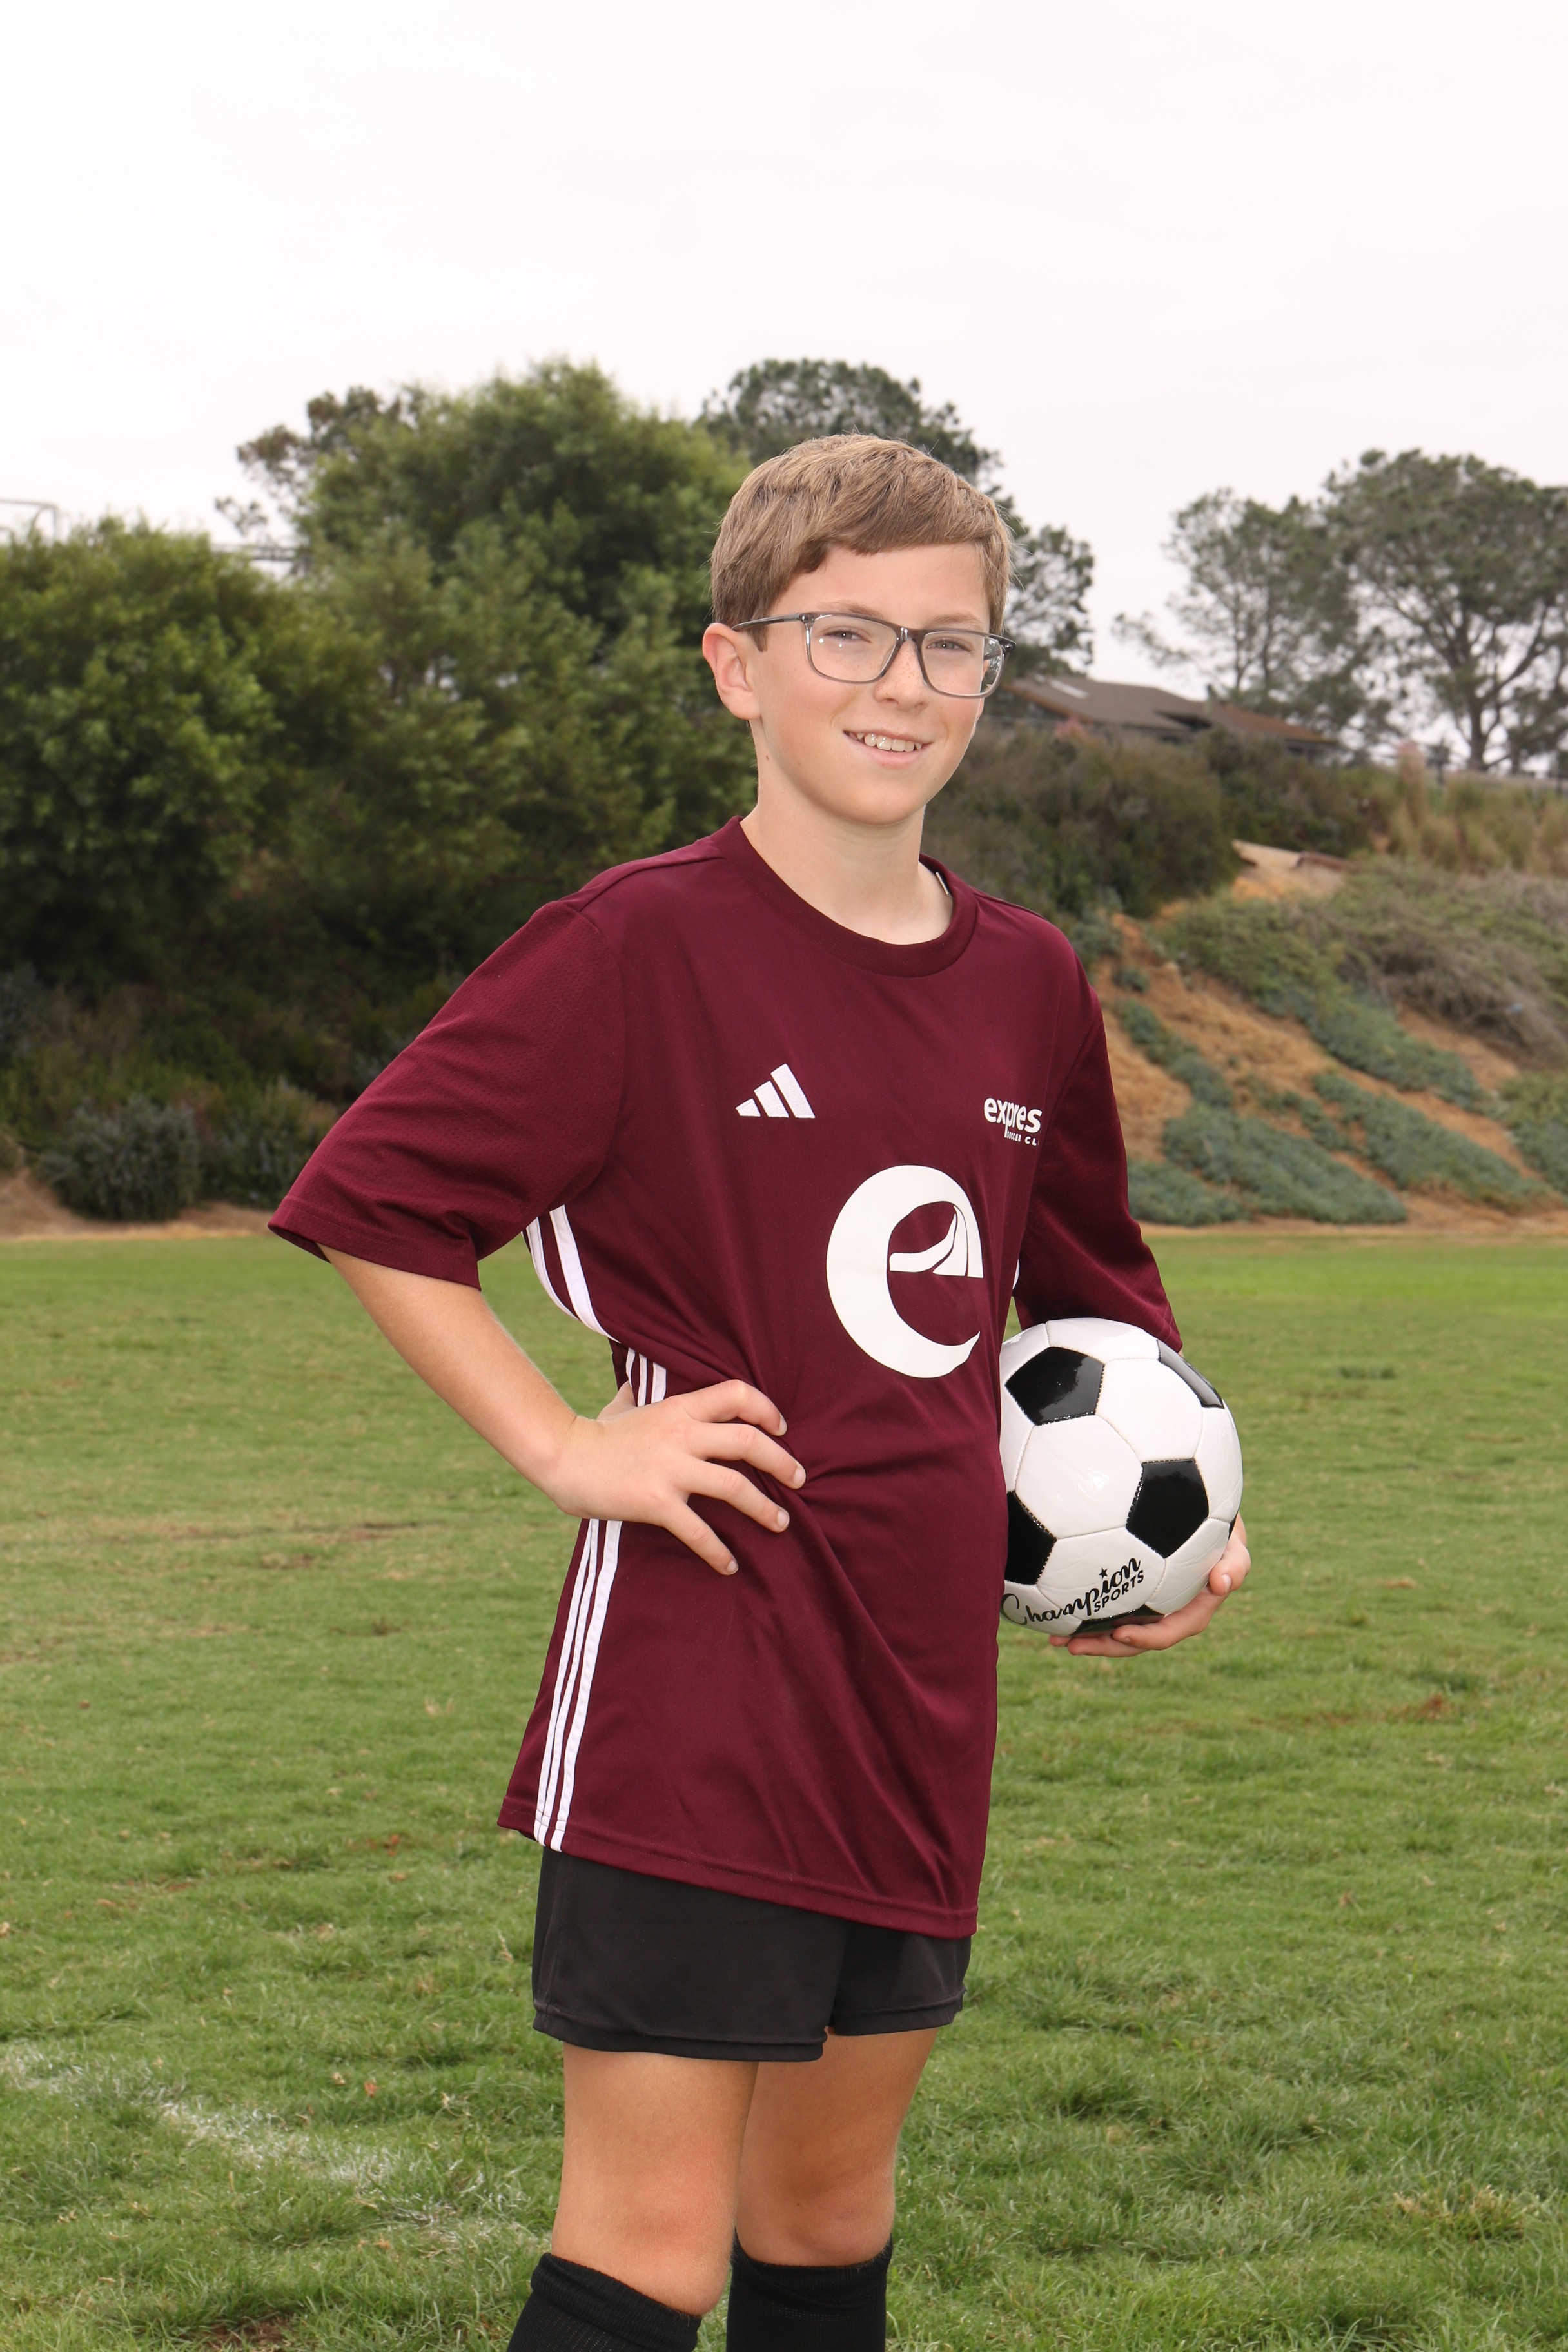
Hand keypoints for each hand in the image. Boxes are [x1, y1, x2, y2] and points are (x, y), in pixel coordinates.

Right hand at [542, 1378, 804, 1577]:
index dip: (765, 1408)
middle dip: (782, 1461)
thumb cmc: (596, 1433)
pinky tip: (730, 1565)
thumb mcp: (624, 1404)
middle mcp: (680, 1435)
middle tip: (800, 1478)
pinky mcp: (656, 1503)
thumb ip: (643, 1393)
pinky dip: (719, 1551)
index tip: (781, 1428)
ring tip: (781, 1523)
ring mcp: (670, 1469)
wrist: (564, 1458)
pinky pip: (699, 1531)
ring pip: (734, 1487)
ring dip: (764, 1508)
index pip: (735, 1394)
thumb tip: (642, 1383)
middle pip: (747, 1442)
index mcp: (678, 1408)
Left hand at [1049, 1514, 1250, 1657]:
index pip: (1172, 1630)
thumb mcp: (1233, 1541)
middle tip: (1071, 1644)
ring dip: (1089, 1637)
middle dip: (1105, 1646)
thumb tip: (1222, 1584)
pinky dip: (1086, 1612)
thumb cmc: (1218, 1524)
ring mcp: (1149, 1603)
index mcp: (1194, 1607)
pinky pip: (1108, 1607)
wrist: (1199, 1507)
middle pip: (1137, 1638)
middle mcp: (1170, 1611)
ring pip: (1119, 1628)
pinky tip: (1055, 1608)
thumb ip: (1235, 1562)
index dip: (1147, 1637)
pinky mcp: (1130, 1592)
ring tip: (1056, 1639)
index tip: (1120, 1633)